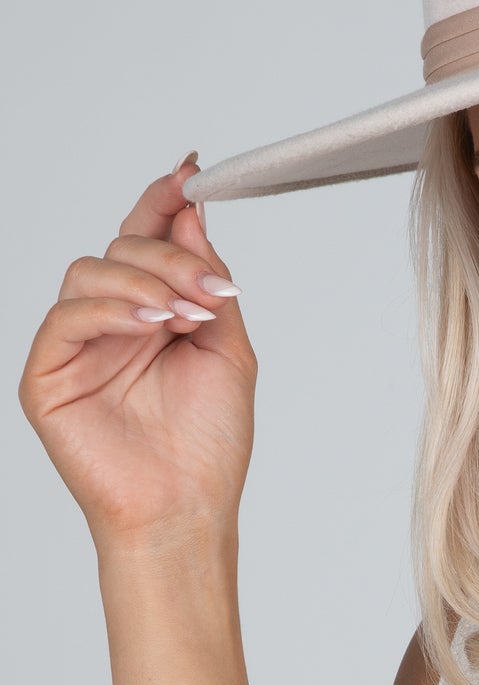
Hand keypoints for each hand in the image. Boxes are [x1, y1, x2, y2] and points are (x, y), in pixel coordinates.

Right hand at [18, 152, 257, 554]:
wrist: (187, 511)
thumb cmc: (207, 446)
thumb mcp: (226, 348)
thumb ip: (207, 281)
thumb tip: (192, 213)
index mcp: (152, 314)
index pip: (146, 241)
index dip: (162, 202)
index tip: (191, 173)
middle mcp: (111, 324)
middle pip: (122, 247)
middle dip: (171, 255)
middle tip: (210, 288)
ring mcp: (75, 347)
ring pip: (91, 271)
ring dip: (145, 282)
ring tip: (183, 317)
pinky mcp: (47, 374)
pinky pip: (67, 316)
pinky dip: (112, 310)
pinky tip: (151, 326)